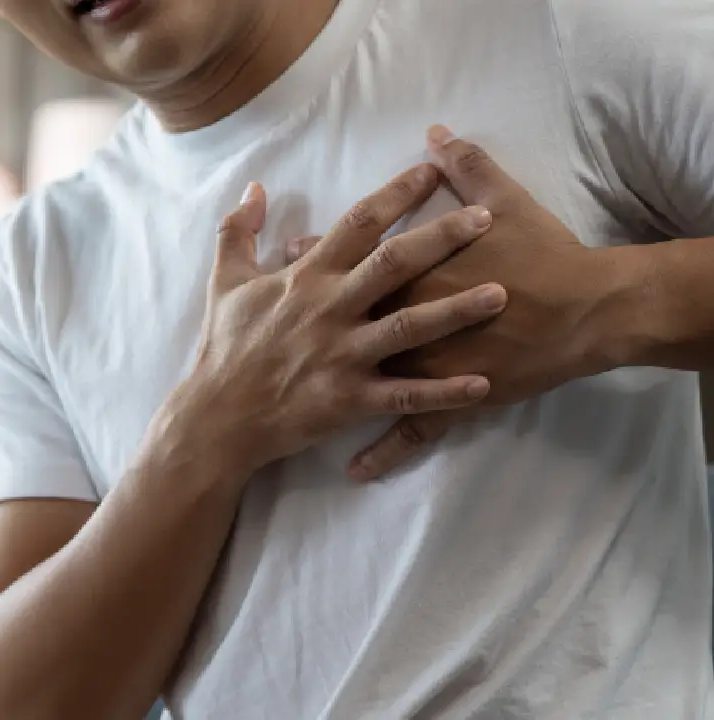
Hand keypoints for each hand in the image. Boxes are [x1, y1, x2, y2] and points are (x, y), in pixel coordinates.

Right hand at [153, 165, 508, 482]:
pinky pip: (405, 396)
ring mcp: (343, 355)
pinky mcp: (351, 400)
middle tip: (487, 219)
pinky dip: (443, 392)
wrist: (218, 417)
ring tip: (501, 294)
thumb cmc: (225, 347)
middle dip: (442, 238)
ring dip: (456, 310)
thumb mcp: (225, 281)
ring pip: (408, 327)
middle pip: (395, 264)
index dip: (397, 193)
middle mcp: (330, 309)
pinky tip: (482, 384)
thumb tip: (255, 187)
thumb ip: (238, 230)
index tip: (432, 171)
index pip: (359, 223)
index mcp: (307, 277)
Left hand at [288, 127, 623, 478]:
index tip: (289, 253)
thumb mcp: (505, 199)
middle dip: (305, 317)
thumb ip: (465, 166)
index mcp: (409, 271)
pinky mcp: (451, 401)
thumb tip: (436, 135)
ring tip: (294, 391)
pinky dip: (382, 453)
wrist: (588, 310)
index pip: (348, 261)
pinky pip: (409, 432)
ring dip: (329, 384)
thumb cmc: (544, 252)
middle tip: (274, 316)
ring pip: (365, 380)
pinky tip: (354, 468)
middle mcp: (403, 321)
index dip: (314, 257)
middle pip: (342, 318)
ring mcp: (424, 367)